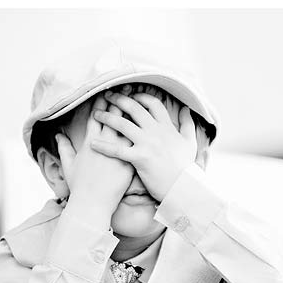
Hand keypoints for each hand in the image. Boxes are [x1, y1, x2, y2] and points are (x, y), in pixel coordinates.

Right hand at [55, 92, 134, 228]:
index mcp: (89, 142)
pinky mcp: (131, 161)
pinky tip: (153, 124)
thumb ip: (64, 149)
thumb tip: (58, 136)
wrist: (93, 204)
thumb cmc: (80, 187)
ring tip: (144, 100)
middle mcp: (105, 143)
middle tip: (129, 86)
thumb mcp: (69, 166)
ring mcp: (119, 152)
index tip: (107, 90)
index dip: (102, 102)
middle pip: (115, 116)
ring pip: (130, 127)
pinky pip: (140, 143)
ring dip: (137, 112)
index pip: (96, 116)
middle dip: (122, 100)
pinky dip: (146, 133)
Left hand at [89, 86, 197, 202]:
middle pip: (134, 108)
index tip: (131, 95)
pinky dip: (104, 146)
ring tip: (96, 114)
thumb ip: (188, 124)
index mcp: (167, 127)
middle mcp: (156, 132)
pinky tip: (93, 144)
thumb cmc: (186, 167)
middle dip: (119, 99)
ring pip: (123, 124)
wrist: (184, 187)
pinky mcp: (140, 158)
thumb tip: (186, 109)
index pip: (153, 104)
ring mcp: (147, 144)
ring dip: (107, 117)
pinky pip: (117, 150)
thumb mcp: (190, 142)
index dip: (141, 97)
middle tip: (107, 95)